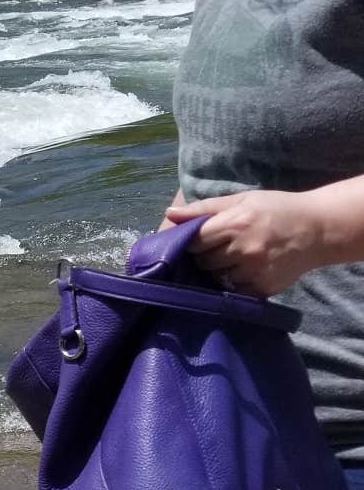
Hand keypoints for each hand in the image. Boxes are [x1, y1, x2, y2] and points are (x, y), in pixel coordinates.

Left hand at [163, 192, 327, 295]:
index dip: (193, 241)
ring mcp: (253, 271)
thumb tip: (170, 213)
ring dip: (220, 269)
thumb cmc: (277, 210)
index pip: (195, 241)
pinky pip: (234, 289)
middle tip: (221, 246)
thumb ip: (204, 208)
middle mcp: (243, 250)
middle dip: (206, 255)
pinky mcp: (262, 288)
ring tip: (236, 256)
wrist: (318, 230)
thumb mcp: (242, 200)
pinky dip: (235, 281)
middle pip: (203, 261)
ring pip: (217, 277)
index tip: (199, 240)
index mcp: (235, 224)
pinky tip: (247, 268)